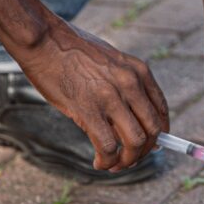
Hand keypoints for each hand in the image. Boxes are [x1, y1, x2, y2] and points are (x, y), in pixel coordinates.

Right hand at [18, 21, 168, 170]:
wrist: (43, 38)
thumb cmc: (72, 50)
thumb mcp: (112, 61)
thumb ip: (126, 83)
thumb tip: (131, 115)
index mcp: (140, 72)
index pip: (161, 110)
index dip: (160, 134)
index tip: (151, 145)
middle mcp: (132, 84)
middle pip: (153, 130)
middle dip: (145, 151)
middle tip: (131, 159)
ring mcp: (112, 97)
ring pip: (136, 142)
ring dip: (128, 160)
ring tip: (115, 165)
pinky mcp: (89, 109)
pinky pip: (108, 146)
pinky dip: (107, 161)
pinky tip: (99, 163)